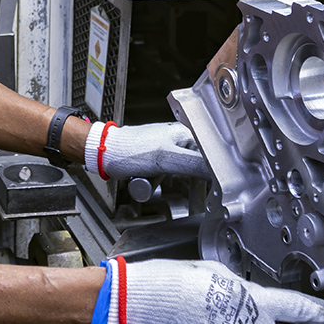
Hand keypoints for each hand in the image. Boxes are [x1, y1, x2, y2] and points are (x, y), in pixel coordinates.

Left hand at [84, 121, 213, 180]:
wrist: (104, 153)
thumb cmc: (129, 151)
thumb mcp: (166, 159)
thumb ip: (194, 164)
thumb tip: (218, 171)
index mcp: (184, 133)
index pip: (210, 154)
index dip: (213, 173)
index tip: (215, 189)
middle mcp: (177, 140)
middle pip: (195, 167)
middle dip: (184, 182)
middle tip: (174, 187)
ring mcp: (165, 150)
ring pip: (177, 175)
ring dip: (165, 183)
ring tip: (150, 180)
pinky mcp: (155, 161)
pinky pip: (163, 177)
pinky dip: (154, 183)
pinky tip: (144, 181)